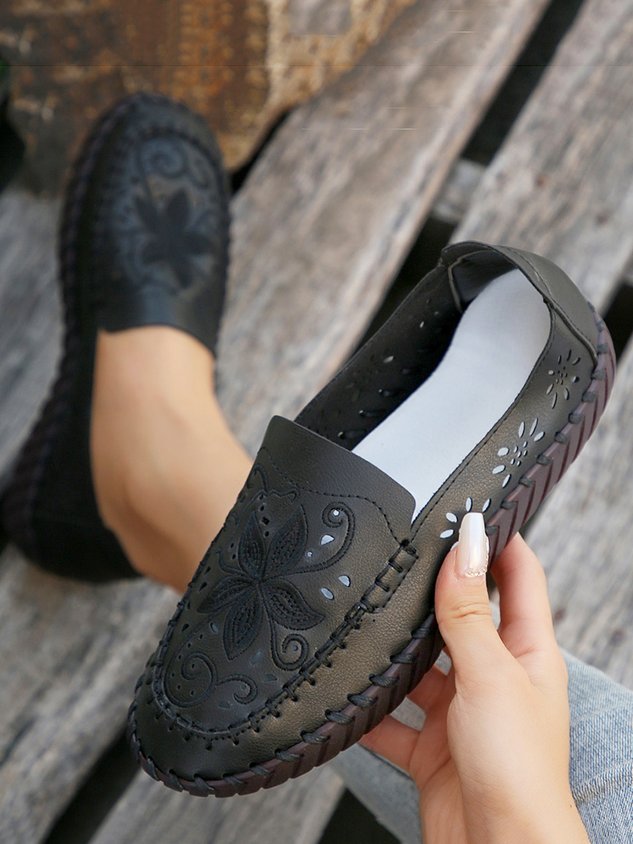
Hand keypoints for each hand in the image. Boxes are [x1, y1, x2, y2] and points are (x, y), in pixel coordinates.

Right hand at [360, 515, 589, 843]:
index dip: (500, 541)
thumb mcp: (489, 674)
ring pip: (423, 667)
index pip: (519, 578)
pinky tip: (349, 695)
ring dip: (397, 653)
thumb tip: (467, 544)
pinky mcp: (432, 747)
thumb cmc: (516, 770)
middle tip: (403, 556)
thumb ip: (469, 611)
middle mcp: (496, 678)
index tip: (471, 509)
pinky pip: (395, 718)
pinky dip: (372, 710)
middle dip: (435, 591)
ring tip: (367, 620)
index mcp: (527, 653)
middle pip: (464, 618)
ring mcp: (463, 713)